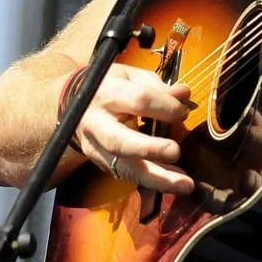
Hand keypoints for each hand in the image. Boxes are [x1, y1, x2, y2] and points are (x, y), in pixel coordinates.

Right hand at [71, 64, 195, 196]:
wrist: (76, 105)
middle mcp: (98, 123)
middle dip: (150, 149)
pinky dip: (155, 182)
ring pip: (125, 168)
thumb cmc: (110, 87)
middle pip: (120, 142)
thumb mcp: (131, 77)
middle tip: (175, 152)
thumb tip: (185, 94)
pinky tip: (176, 184)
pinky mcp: (103, 164)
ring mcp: (97, 148)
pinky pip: (130, 176)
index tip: (183, 112)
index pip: (139, 101)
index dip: (165, 107)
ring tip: (185, 185)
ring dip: (157, 179)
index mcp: (107, 94)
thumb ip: (158, 87)